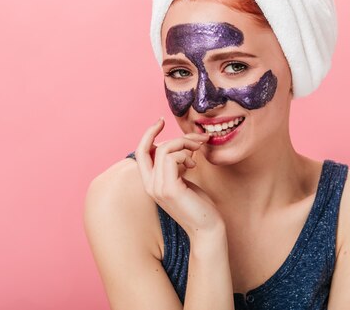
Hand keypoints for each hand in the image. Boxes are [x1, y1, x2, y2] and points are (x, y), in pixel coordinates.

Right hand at [134, 117, 224, 238]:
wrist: (208, 229)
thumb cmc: (199, 205)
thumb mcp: (183, 180)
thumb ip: (176, 165)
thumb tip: (179, 144)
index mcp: (151, 183)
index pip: (141, 153)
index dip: (148, 134)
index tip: (161, 121)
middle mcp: (150, 186)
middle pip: (148, 148)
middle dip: (170, 135)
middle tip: (196, 138)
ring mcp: (157, 188)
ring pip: (164, 150)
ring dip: (185, 144)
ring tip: (198, 152)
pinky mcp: (169, 189)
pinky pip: (171, 158)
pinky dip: (185, 154)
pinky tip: (194, 164)